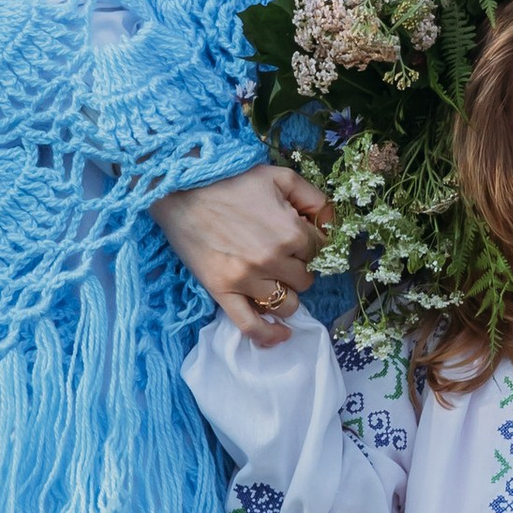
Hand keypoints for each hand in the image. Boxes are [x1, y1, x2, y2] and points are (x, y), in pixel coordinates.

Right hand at [152, 163, 329, 342]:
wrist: (180, 190)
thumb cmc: (230, 181)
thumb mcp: (279, 176)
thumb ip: (314, 198)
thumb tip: (331, 223)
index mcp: (291, 231)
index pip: (320, 251)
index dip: (310, 243)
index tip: (296, 236)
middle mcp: (273, 259)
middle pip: (305, 279)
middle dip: (298, 267)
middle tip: (280, 253)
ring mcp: (248, 279)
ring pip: (287, 304)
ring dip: (286, 294)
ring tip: (274, 279)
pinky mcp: (223, 292)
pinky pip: (251, 325)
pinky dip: (268, 336)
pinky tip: (281, 335)